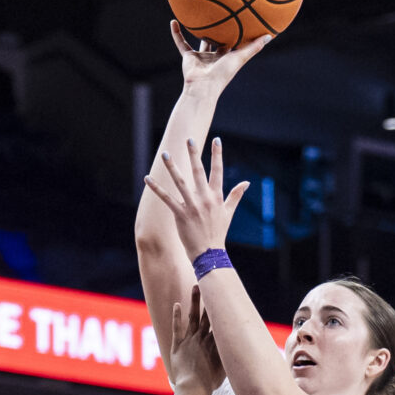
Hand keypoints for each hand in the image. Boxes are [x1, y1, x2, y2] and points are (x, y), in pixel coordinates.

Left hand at [143, 137, 250, 261]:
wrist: (210, 254)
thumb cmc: (218, 233)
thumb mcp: (228, 213)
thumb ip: (236, 196)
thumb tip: (246, 183)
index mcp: (216, 197)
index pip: (218, 171)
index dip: (217, 155)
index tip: (216, 140)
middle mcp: (204, 199)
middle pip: (198, 172)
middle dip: (194, 154)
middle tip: (189, 139)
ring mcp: (192, 206)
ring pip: (180, 182)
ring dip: (172, 167)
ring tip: (165, 153)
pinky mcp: (180, 215)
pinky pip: (166, 199)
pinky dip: (157, 188)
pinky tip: (147, 178)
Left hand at [166, 286, 224, 394]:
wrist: (194, 389)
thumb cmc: (209, 383)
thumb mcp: (224, 371)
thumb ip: (230, 359)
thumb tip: (243, 355)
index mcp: (215, 344)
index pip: (219, 322)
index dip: (221, 309)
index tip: (224, 297)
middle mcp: (203, 339)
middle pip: (207, 315)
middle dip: (209, 299)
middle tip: (210, 283)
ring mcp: (190, 341)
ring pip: (193, 317)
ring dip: (195, 301)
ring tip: (196, 286)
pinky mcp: (178, 345)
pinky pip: (177, 328)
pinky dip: (177, 316)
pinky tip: (177, 304)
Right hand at [171, 20, 270, 86]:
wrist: (203, 87)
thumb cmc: (223, 74)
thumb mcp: (240, 57)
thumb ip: (254, 47)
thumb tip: (270, 35)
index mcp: (227, 57)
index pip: (234, 42)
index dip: (237, 32)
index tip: (240, 18)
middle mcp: (215, 56)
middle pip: (217, 39)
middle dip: (219, 29)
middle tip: (219, 11)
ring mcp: (201, 56)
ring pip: (199, 39)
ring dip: (197, 29)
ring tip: (196, 13)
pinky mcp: (188, 57)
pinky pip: (181, 43)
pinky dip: (176, 33)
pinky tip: (174, 20)